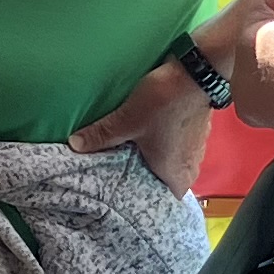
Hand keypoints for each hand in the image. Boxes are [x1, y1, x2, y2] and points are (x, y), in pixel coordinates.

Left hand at [72, 56, 213, 194]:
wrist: (198, 71)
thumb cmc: (165, 103)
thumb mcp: (127, 120)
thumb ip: (101, 135)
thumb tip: (75, 144)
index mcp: (175, 176)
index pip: (160, 202)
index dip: (143, 199)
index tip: (125, 194)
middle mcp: (189, 168)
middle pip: (164, 183)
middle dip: (145, 177)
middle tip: (122, 171)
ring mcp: (196, 151)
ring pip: (171, 165)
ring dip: (155, 160)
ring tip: (132, 153)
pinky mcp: (197, 133)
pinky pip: (177, 148)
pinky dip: (164, 145)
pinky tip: (150, 135)